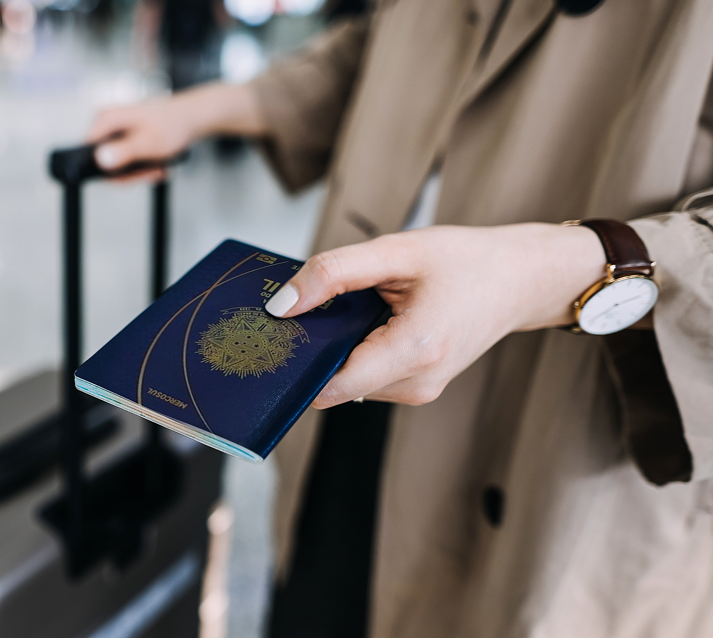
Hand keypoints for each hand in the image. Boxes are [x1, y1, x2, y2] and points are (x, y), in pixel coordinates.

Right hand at [87, 83, 266, 182]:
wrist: (193, 117)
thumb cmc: (173, 124)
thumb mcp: (147, 143)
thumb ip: (124, 152)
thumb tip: (101, 160)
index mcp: (105, 120)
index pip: (90, 156)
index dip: (111, 173)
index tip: (135, 176)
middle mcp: (106, 123)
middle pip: (105, 164)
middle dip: (131, 174)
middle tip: (152, 173)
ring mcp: (116, 130)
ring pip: (118, 165)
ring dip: (139, 172)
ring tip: (158, 168)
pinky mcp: (125, 136)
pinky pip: (127, 159)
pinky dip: (143, 166)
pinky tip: (158, 165)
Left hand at [264, 223, 608, 406]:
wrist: (523, 279)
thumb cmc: (468, 260)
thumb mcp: (398, 250)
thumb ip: (334, 273)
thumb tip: (282, 306)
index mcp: (413, 351)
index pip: (329, 384)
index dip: (295, 365)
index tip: (271, 338)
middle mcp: (416, 384)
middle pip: (335, 382)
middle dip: (314, 349)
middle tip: (301, 308)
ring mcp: (419, 391)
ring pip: (349, 380)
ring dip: (337, 348)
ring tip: (348, 305)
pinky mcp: (419, 386)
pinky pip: (368, 376)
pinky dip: (356, 350)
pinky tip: (365, 317)